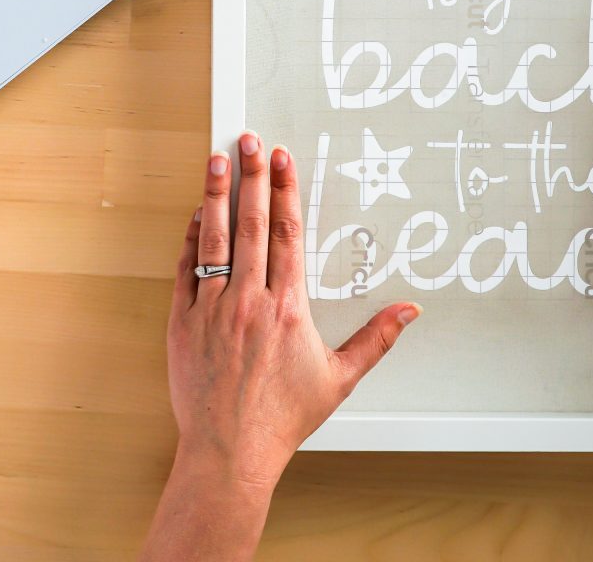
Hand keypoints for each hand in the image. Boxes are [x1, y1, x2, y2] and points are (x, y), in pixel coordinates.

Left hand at [168, 132, 419, 489]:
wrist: (230, 452)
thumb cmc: (283, 418)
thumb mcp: (340, 379)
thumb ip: (377, 339)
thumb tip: (410, 311)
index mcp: (288, 308)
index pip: (287, 234)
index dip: (284, 191)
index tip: (283, 159)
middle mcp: (249, 301)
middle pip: (251, 224)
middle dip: (251, 177)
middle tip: (250, 140)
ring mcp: (211, 311)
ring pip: (213, 240)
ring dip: (215, 195)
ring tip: (217, 160)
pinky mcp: (182, 325)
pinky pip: (185, 271)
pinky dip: (190, 240)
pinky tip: (196, 215)